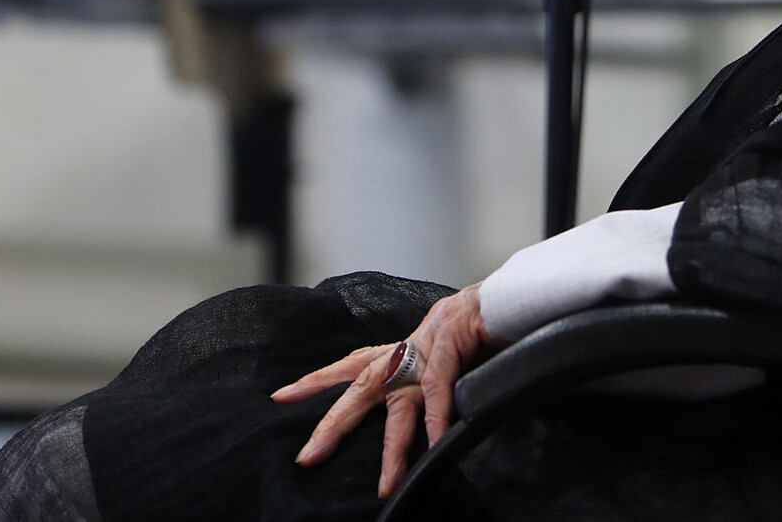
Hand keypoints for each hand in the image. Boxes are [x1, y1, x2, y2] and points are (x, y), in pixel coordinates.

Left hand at [272, 283, 504, 498]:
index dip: (316, 380)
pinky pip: (441, 388)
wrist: (502, 298)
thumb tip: (412, 425)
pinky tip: (436, 441)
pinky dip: (438, 416)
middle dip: (332, 424)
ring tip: (386, 483)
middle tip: (308, 456)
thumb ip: (420, 388)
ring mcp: (426, 349)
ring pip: (400, 402)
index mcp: (397, 352)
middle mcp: (404, 351)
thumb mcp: (437, 361)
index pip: (348, 365)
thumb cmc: (471, 333)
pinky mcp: (451, 345)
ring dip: (393, 447)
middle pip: (360, 389)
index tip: (280, 396)